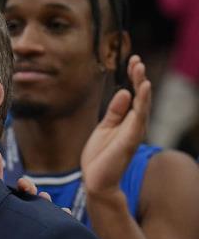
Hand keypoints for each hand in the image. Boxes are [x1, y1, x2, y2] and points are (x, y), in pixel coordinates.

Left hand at [82, 55, 150, 196]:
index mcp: (127, 121)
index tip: (132, 60)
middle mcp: (134, 124)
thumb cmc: (100, 156)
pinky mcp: (130, 138)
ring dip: (141, 84)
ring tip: (139, 67)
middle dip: (138, 77)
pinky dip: (142, 101)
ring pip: (142, 103)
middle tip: (136, 59)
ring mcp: (134, 131)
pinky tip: (143, 87)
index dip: (133, 78)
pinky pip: (138, 117)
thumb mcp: (104, 128)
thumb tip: (124, 91)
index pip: (134, 95)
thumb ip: (114, 111)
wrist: (96, 180)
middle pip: (140, 96)